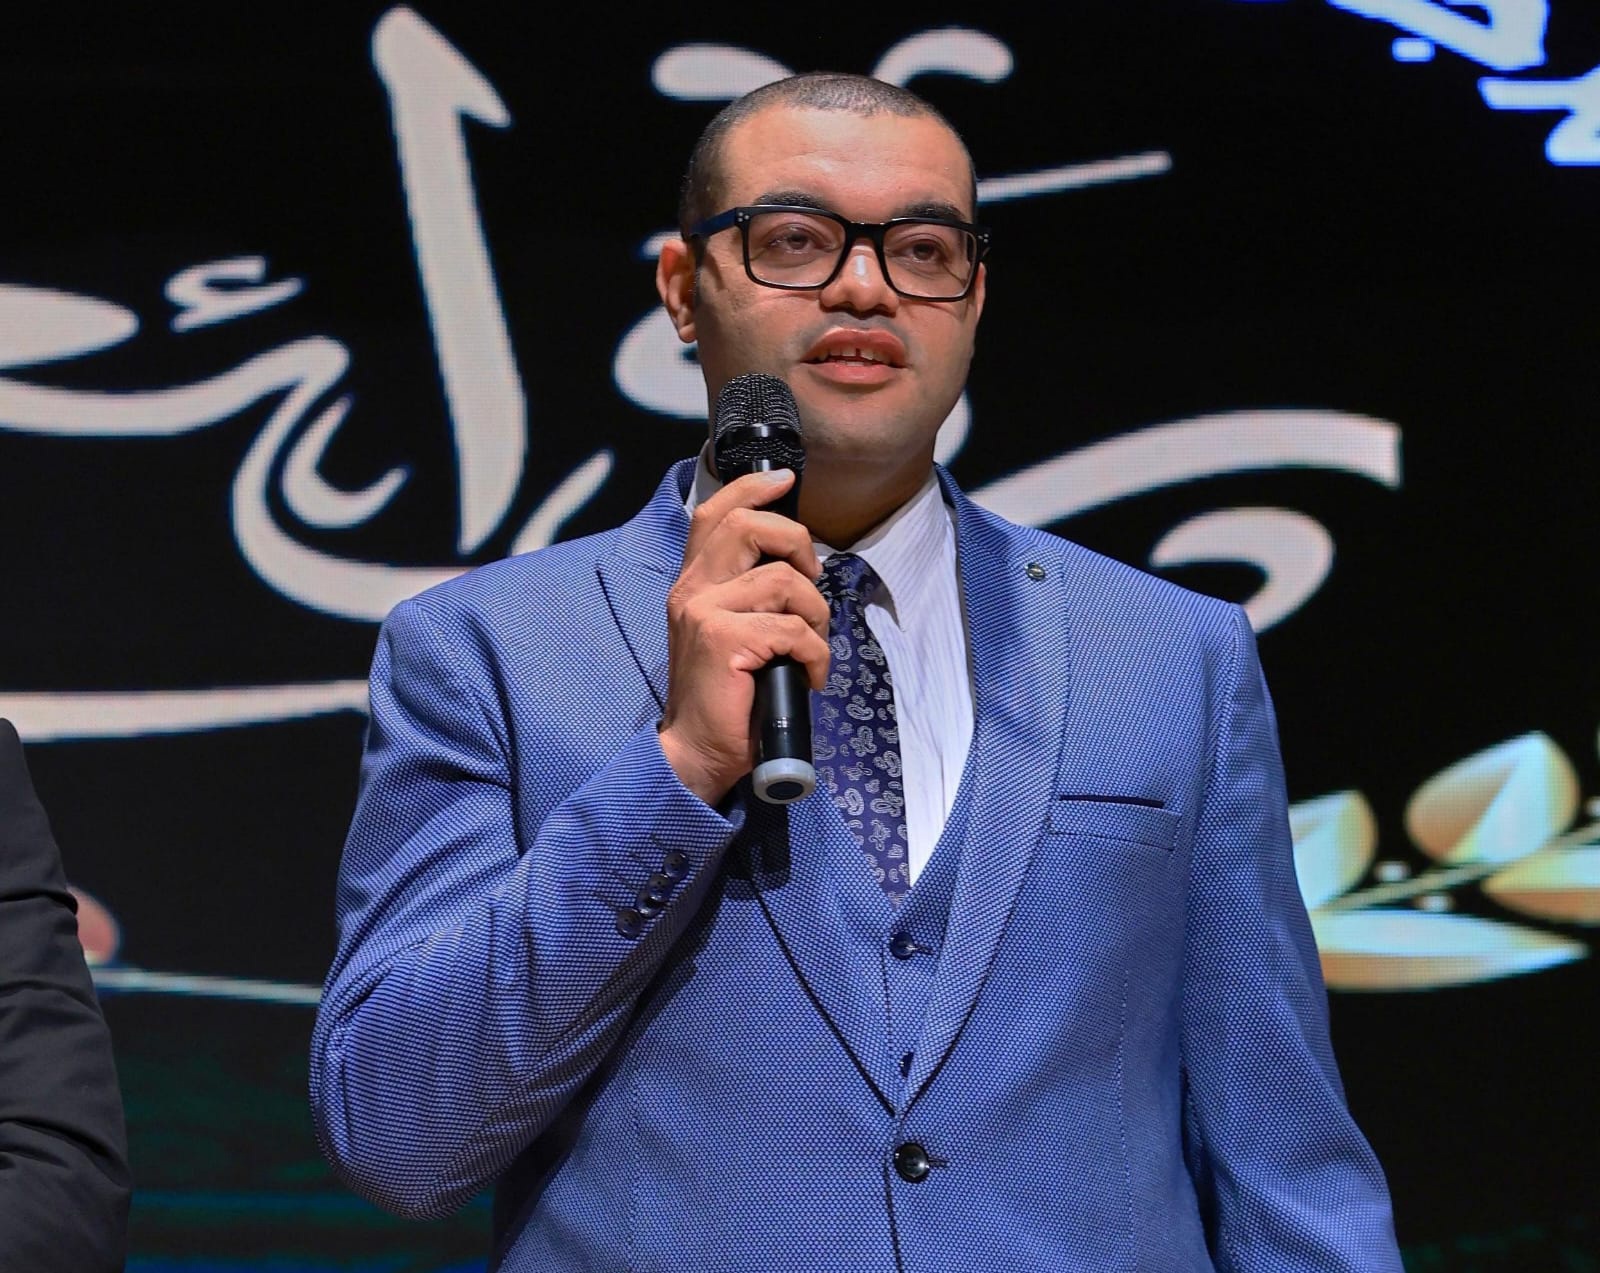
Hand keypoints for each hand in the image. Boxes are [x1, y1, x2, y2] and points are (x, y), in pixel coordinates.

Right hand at [658, 470, 829, 805]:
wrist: (697, 751)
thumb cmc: (727, 697)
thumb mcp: (731, 632)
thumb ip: (747, 593)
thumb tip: (798, 564)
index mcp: (694, 584)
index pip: (715, 514)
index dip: (751, 490)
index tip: (785, 482)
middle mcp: (692, 591)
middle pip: (746, 526)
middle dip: (796, 543)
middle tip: (812, 578)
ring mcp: (704, 612)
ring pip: (782, 582)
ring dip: (815, 614)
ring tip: (812, 647)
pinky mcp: (723, 640)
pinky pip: (792, 628)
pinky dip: (816, 653)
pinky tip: (811, 676)